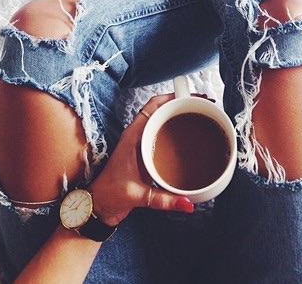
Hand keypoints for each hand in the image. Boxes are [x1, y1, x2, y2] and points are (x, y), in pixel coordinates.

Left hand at [88, 93, 194, 226]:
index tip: (190, 96)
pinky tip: (189, 134)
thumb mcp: (138, 196)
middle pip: (160, 109)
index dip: (172, 97)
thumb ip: (164, 200)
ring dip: (178, 114)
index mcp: (132, 136)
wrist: (99, 204)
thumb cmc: (110, 194)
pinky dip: (175, 128)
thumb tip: (188, 202)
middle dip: (181, 103)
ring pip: (161, 119)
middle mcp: (137, 135)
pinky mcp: (145, 151)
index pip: (152, 106)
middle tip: (202, 105)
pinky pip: (161, 132)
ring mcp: (141, 142)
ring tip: (199, 114)